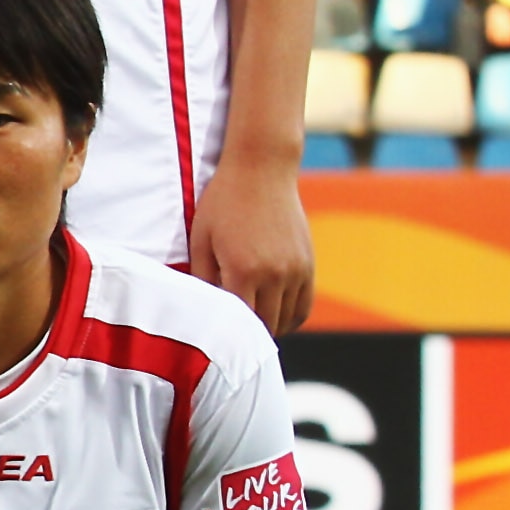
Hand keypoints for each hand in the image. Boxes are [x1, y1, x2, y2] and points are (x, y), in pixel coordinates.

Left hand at [187, 153, 313, 335]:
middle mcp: (275, 274)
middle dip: (245, 336)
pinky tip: (271, 317)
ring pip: (286, 321)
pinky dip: (289, 319)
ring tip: (246, 328)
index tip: (212, 338)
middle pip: (263, 327)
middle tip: (226, 338)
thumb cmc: (222, 204)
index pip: (237, 322)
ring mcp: (296, 270)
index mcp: (243, 270)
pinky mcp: (309, 265)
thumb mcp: (201, 240)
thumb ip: (202, 279)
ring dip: (267, 328)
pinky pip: (303, 307)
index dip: (224, 334)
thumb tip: (204, 311)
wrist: (261, 170)